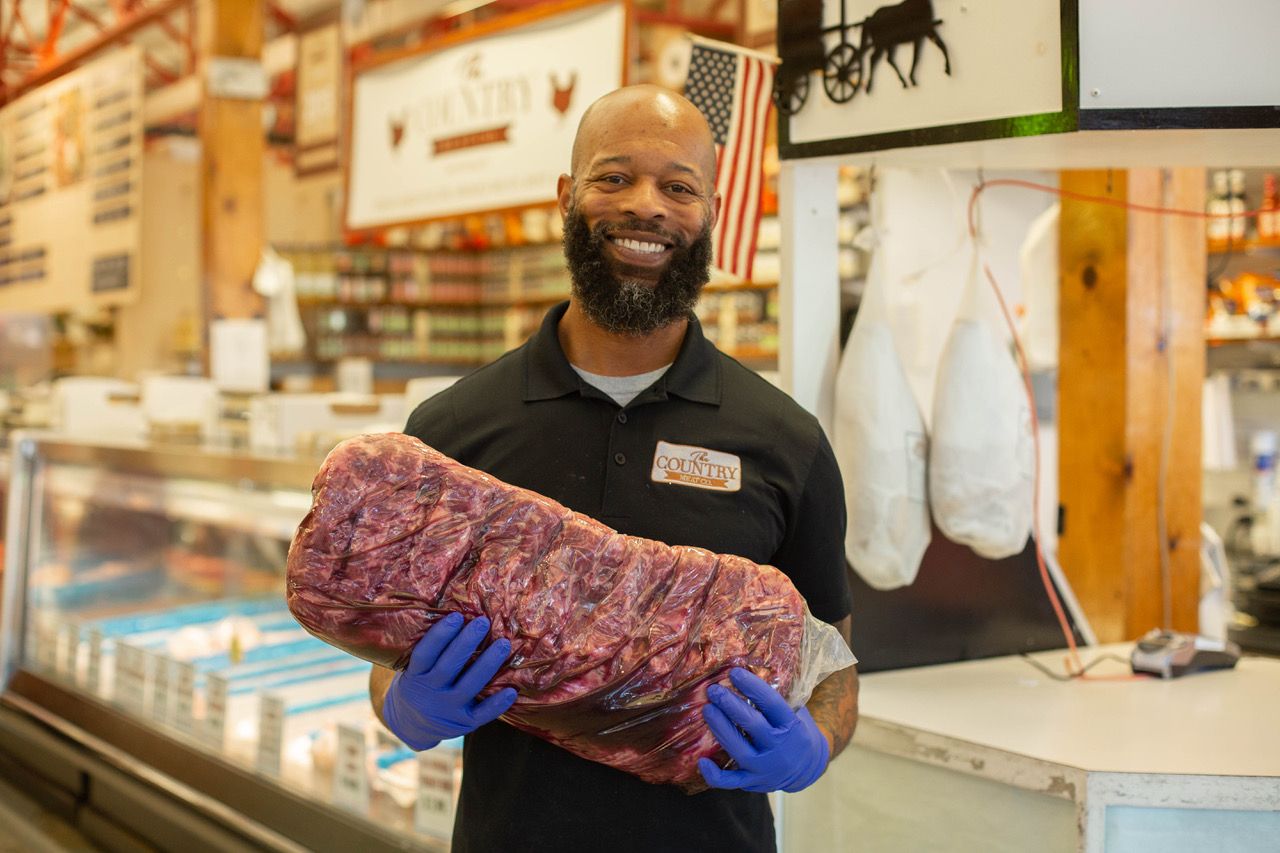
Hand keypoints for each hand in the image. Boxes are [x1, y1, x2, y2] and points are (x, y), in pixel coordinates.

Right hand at [381, 613, 517, 750]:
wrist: (411, 725)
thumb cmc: (419, 684)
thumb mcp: (414, 670)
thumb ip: (431, 652)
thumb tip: (458, 616)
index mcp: (414, 677)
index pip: (425, 654)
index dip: (439, 636)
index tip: (456, 616)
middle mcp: (429, 694)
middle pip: (449, 666)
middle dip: (467, 643)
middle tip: (483, 622)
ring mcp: (446, 711)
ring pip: (469, 686)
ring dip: (488, 665)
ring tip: (504, 644)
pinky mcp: (463, 723)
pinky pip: (482, 714)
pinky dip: (497, 704)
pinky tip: (512, 691)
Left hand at [698, 667, 829, 792]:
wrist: (808, 767)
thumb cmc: (796, 730)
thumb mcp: (796, 711)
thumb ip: (778, 695)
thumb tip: (751, 665)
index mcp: (792, 726)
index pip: (770, 703)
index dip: (751, 686)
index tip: (734, 672)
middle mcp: (779, 748)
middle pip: (751, 724)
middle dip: (730, 705)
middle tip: (713, 690)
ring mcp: (766, 768)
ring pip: (738, 749)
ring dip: (720, 728)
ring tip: (707, 710)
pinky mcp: (753, 782)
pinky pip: (731, 782)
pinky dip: (715, 775)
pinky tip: (701, 760)